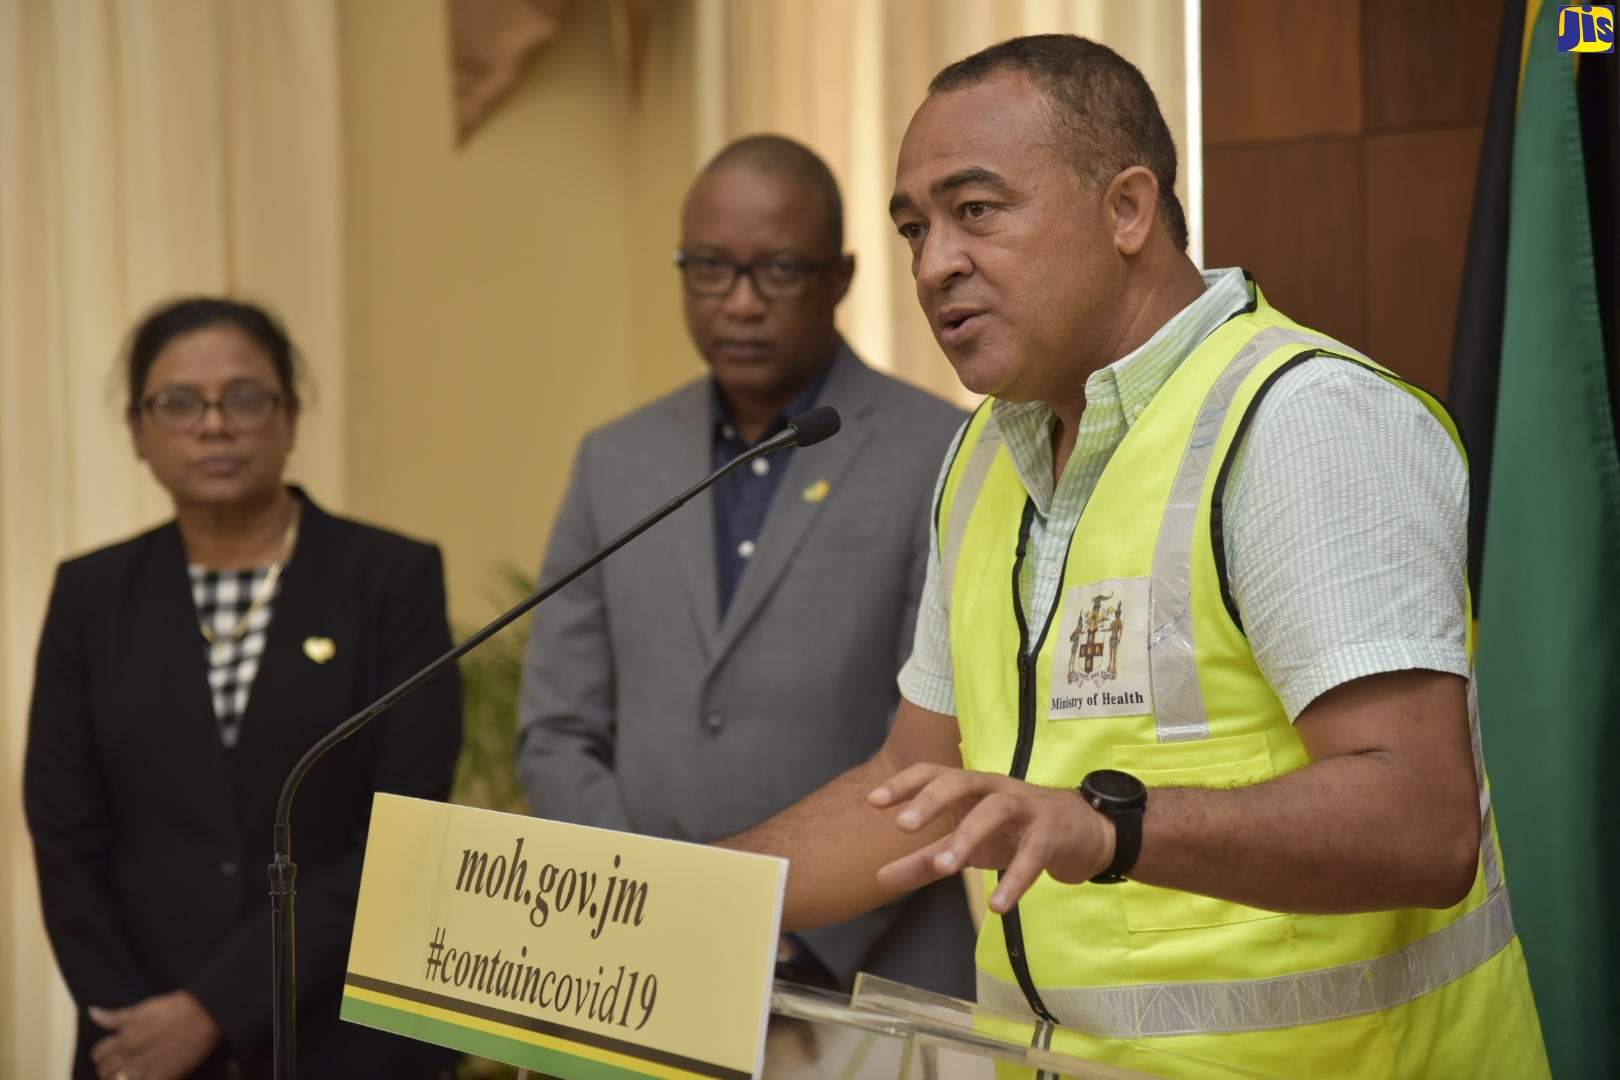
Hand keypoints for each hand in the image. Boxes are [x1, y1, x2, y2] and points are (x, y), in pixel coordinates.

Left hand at [88, 991, 221, 1079]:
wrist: (205, 1017)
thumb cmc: (176, 1009)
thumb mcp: (143, 1009)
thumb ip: (116, 1017)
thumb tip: (93, 1013)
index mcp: (124, 1038)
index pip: (99, 1054)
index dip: (103, 1054)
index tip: (111, 1053)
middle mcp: (130, 1056)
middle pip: (105, 1071)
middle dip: (108, 1069)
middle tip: (119, 1066)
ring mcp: (145, 1070)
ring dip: (119, 1079)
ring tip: (129, 1075)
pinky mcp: (161, 1078)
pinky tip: (142, 1077)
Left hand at [868, 764, 1112, 912]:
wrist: (1085, 833)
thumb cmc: (1017, 833)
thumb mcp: (969, 847)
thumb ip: (927, 861)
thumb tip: (880, 879)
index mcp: (973, 788)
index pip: (935, 773)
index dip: (905, 784)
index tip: (873, 801)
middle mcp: (998, 789)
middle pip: (963, 782)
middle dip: (931, 800)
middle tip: (902, 826)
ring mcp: (1028, 808)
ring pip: (996, 810)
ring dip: (969, 836)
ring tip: (945, 868)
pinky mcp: (1053, 834)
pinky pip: (1033, 853)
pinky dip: (1015, 878)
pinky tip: (997, 905)